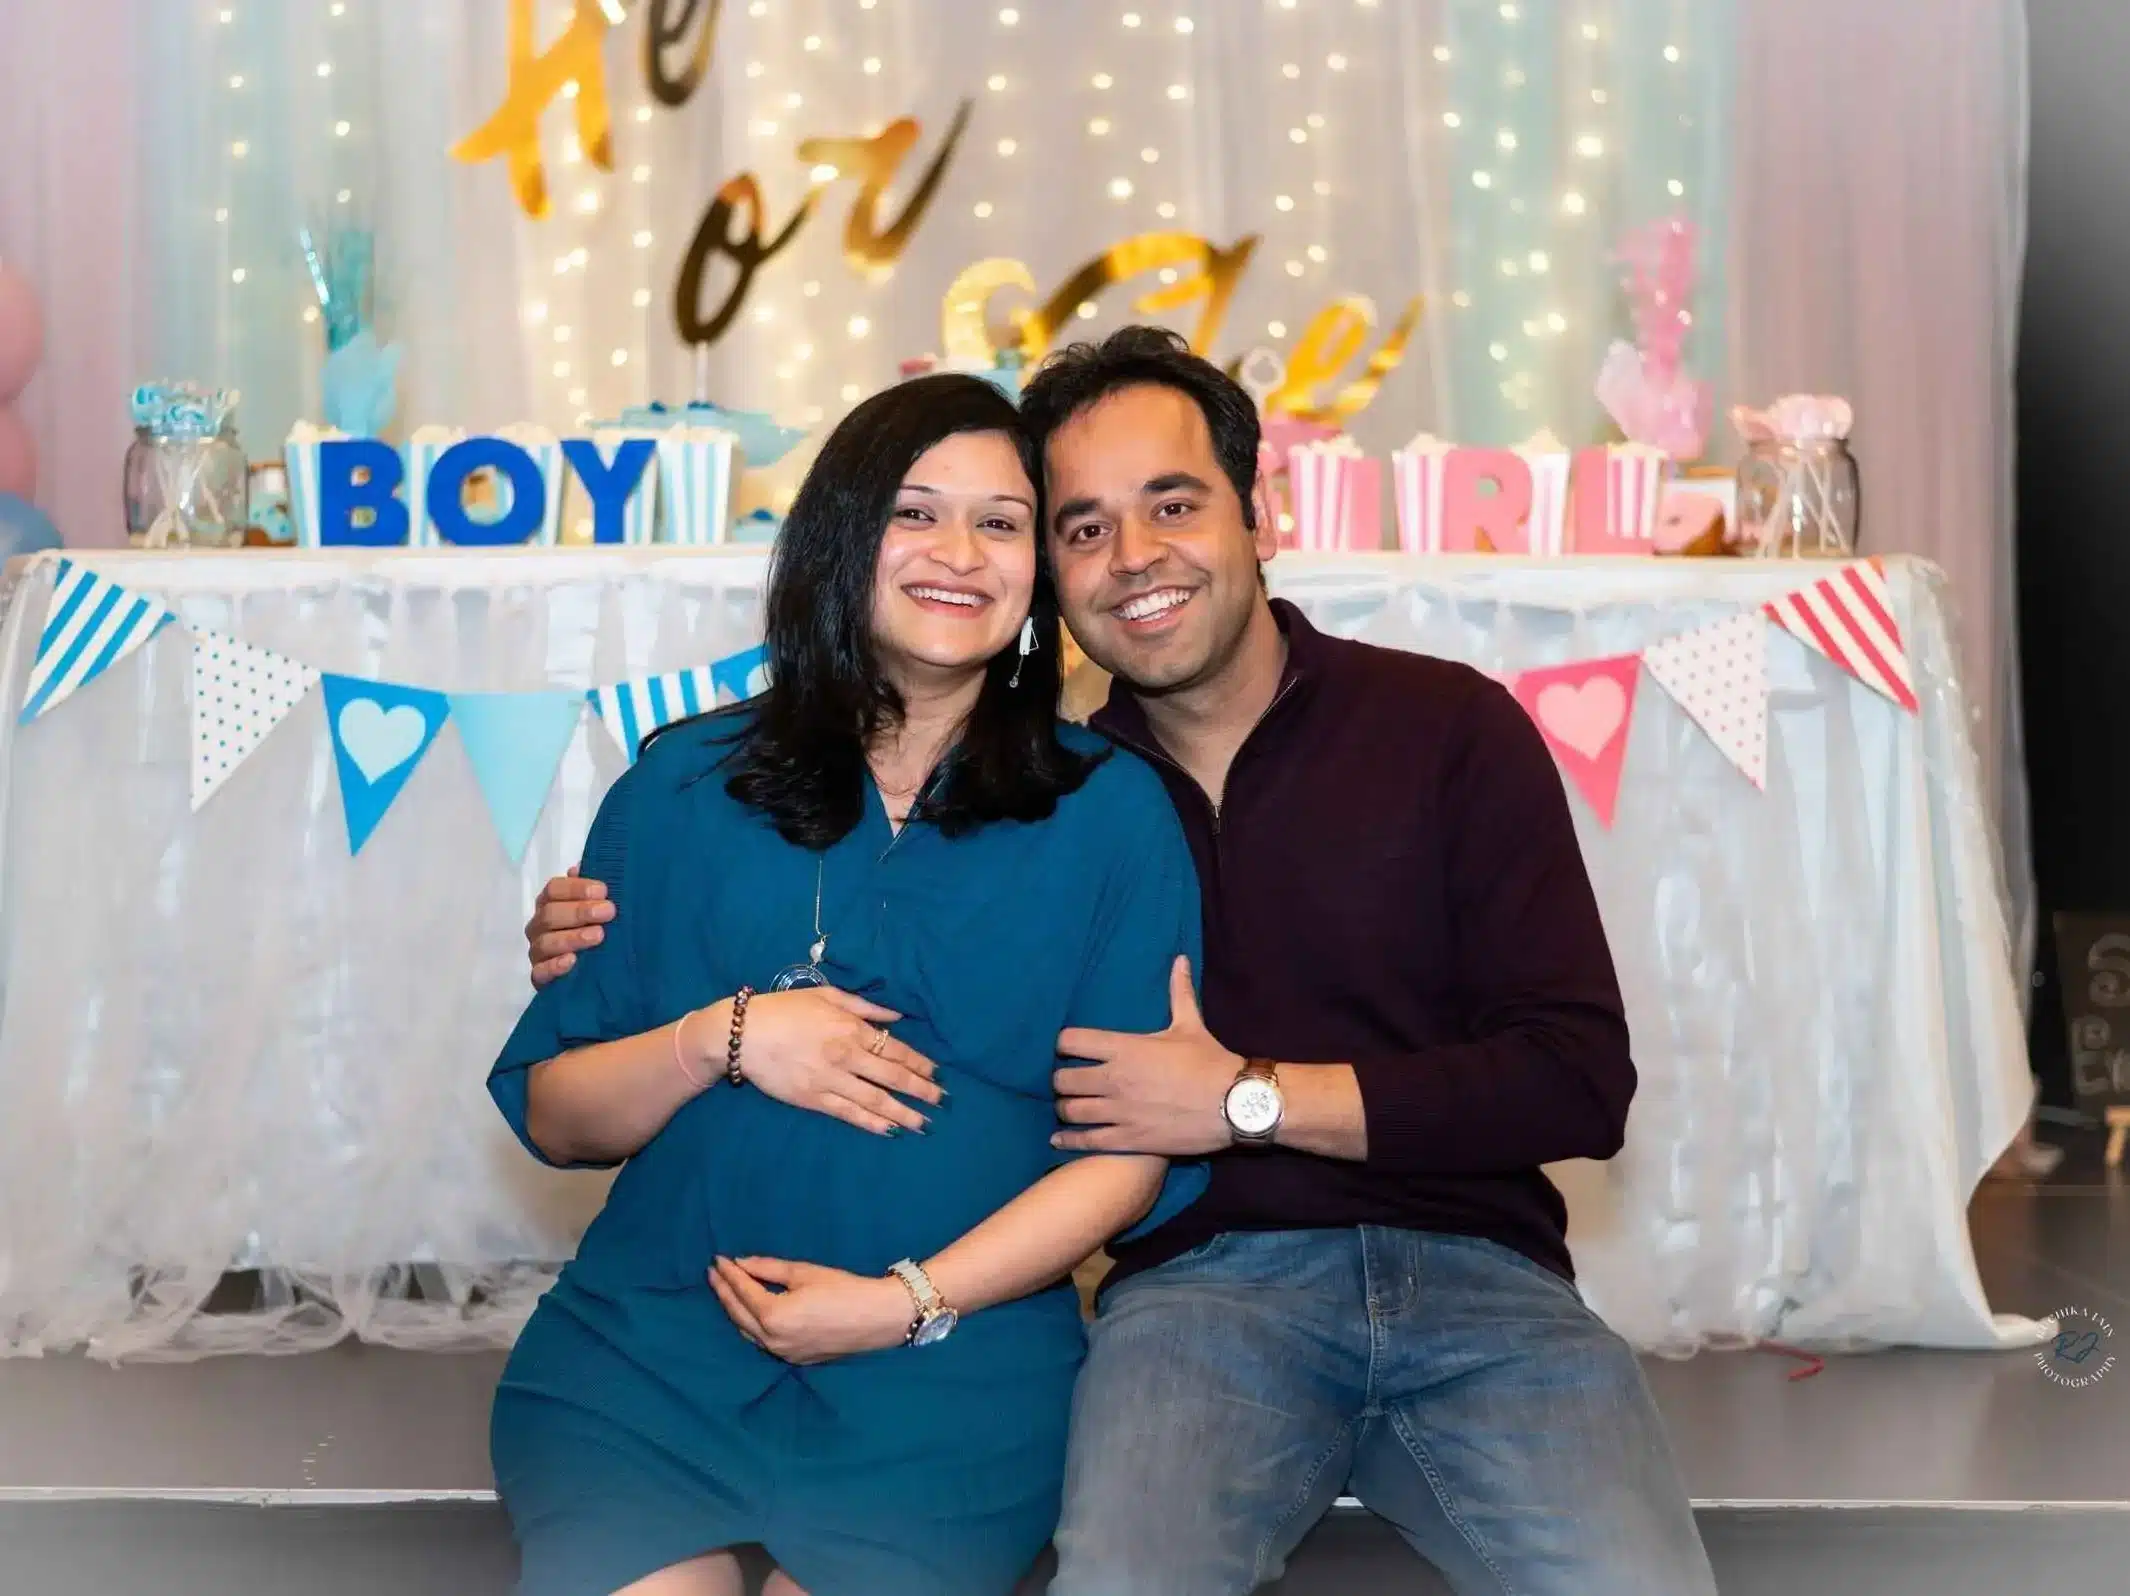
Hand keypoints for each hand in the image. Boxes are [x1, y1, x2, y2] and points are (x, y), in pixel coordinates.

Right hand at [527, 868, 612, 987]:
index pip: (554, 889)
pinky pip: (540, 972)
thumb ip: (590, 891)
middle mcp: (540, 926)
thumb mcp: (600, 909)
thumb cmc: (597, 930)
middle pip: (549, 914)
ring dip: (572, 937)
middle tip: (608, 912)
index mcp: (550, 904)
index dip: (576, 888)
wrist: (598, 973)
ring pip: (546, 942)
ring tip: (598, 936)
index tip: (603, 891)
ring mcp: (538, 952)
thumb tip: (579, 868)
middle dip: (579, 911)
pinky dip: (554, 966)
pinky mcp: (540, 978)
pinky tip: (572, 961)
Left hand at [709, 1256, 913, 1363]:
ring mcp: (783, 1354)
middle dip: (724, 1292)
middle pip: (738, 1314)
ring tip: (726, 1291)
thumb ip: (768, 1268)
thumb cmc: (844, 1289)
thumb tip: (741, 1264)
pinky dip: (752, 1325)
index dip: (729, 1274)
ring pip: (748, 1332)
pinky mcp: (795, 1359)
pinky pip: (763, 1342)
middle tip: (714, 1273)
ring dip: (735, 1311)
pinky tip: (751, 1313)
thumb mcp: (804, 1273)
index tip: (718, 1259)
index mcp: (773, 1316)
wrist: (878, 1318)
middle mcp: (772, 1340)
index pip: (742, 1292)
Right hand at [724, 986, 944, 1135]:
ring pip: (876, 1099)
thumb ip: (864, 1006)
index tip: (938, 1074)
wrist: (743, 1033)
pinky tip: (889, 1130)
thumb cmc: (784, 1009)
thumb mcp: (827, 995)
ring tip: (924, 1124)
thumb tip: (897, 1016)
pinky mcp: (813, 1099)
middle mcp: (847, 1055)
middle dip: (922, 1090)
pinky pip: (849, 1114)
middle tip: (943, 1102)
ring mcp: (831, 1080)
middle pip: (893, 1076)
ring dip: (904, 1113)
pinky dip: (871, 1123)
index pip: (896, 1049)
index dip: (920, 1063)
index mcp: (852, 1027)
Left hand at [1053, 958, 1239, 1156]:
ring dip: (1065, 1108)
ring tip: (1068, 1107)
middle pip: (1063, 1079)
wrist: (1234, 1103)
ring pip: (1070, 1110)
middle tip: (1068, 1081)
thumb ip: (1178, 992)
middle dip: (1061, 1080)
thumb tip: (1181, 959)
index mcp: (1125, 1047)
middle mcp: (1115, 1078)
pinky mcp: (1129, 1139)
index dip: (1064, 1044)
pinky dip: (1069, 1139)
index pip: (1070, 1041)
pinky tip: (1059, 1138)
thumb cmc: (1210, 1061)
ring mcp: (1120, 1111)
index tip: (1068, 1048)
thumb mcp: (1190, 1024)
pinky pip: (1087, 1140)